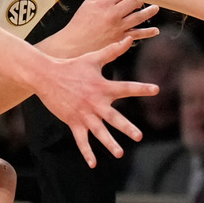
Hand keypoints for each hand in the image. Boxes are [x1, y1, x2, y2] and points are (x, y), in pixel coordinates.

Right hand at [36, 38, 159, 167]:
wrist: (47, 75)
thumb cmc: (72, 65)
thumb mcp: (93, 57)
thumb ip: (113, 50)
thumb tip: (129, 38)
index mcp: (102, 87)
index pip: (126, 88)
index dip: (141, 88)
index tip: (156, 90)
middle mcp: (95, 102)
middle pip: (113, 117)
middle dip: (126, 128)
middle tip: (139, 136)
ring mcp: (83, 114)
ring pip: (99, 132)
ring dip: (109, 143)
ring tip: (119, 153)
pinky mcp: (73, 122)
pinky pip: (81, 140)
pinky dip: (87, 152)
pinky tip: (93, 164)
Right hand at [47, 0, 157, 57]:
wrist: (74, 45)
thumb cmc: (79, 24)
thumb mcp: (88, 6)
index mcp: (104, 4)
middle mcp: (113, 14)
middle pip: (134, 1)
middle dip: (138, 0)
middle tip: (137, 2)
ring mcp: (119, 27)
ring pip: (140, 16)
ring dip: (149, 11)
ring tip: (155, 8)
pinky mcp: (121, 39)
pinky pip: (139, 34)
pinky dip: (149, 32)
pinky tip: (155, 30)